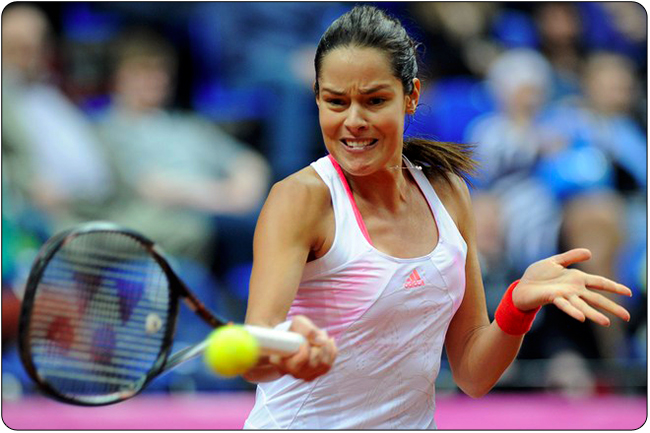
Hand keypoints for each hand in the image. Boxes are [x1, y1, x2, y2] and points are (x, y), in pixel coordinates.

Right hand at [269, 315, 337, 380]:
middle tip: (315, 336)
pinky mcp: (316, 374)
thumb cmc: (293, 329)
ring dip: (326, 348)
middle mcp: (293, 372)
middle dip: (318, 346)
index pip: (299, 360)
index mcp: (281, 361)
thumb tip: (321, 341)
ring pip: (324, 365)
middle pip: (314, 363)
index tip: (305, 340)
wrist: (295, 336)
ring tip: (321, 337)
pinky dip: (331, 352)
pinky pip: (329, 365)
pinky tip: (328, 342)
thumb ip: (306, 329)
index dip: (305, 348)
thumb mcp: (297, 323)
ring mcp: (305, 375)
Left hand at [512, 248, 631, 325]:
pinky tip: (582, 318)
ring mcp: (564, 296)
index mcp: (576, 279)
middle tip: (628, 317)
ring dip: (595, 314)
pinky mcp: (552, 298)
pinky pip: (564, 305)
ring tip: (607, 323)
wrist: (521, 286)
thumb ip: (571, 256)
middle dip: (612, 307)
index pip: (600, 283)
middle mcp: (573, 290)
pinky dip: (573, 311)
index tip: (629, 293)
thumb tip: (590, 252)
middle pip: (596, 298)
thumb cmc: (537, 275)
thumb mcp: (555, 261)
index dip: (614, 287)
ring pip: (583, 306)